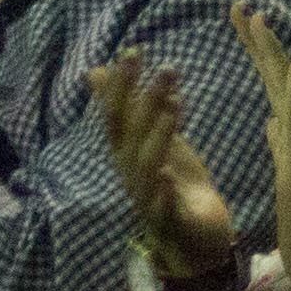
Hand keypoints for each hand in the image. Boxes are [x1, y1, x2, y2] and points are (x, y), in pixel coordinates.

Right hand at [94, 56, 245, 290]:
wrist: (196, 239)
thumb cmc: (172, 184)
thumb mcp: (153, 139)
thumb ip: (128, 107)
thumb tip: (94, 70)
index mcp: (127, 153)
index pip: (117, 114)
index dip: (121, 85)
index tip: (134, 51)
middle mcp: (130, 174)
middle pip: (130, 136)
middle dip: (145, 102)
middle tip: (166, 69)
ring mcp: (146, 200)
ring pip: (146, 166)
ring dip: (158, 136)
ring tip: (174, 107)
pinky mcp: (168, 224)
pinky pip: (160, 209)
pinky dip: (161, 194)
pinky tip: (167, 177)